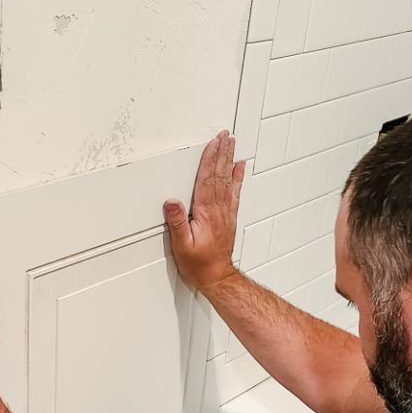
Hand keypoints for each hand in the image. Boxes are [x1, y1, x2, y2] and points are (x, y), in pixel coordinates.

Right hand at [163, 131, 245, 291]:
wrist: (217, 277)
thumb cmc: (199, 264)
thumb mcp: (181, 246)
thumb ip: (176, 223)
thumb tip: (171, 202)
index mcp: (205, 213)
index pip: (207, 180)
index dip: (209, 160)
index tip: (212, 143)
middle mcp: (218, 210)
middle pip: (220, 175)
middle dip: (221, 153)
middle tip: (225, 135)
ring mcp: (225, 212)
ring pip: (228, 180)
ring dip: (229, 160)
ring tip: (231, 144)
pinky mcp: (228, 217)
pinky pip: (235, 192)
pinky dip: (238, 177)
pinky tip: (239, 167)